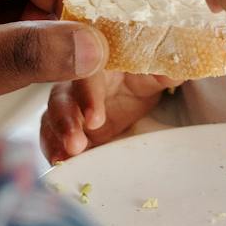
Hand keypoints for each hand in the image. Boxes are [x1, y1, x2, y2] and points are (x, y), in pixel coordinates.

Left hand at [0, 0, 106, 140]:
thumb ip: (21, 53)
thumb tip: (92, 44)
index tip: (88, 43)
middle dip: (74, 23)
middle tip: (91, 72)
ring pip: (45, 19)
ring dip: (71, 59)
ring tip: (84, 111)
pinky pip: (33, 52)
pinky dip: (54, 80)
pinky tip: (65, 116)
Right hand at [39, 69, 172, 162]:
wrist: (132, 92)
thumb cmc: (139, 77)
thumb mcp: (153, 75)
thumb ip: (162, 73)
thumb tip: (173, 72)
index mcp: (98, 63)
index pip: (88, 74)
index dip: (88, 95)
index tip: (95, 120)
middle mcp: (76, 81)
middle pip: (63, 96)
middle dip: (66, 121)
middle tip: (76, 144)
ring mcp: (68, 104)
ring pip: (52, 116)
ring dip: (56, 137)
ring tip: (64, 157)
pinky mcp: (66, 125)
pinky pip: (51, 135)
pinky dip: (52, 147)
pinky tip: (59, 162)